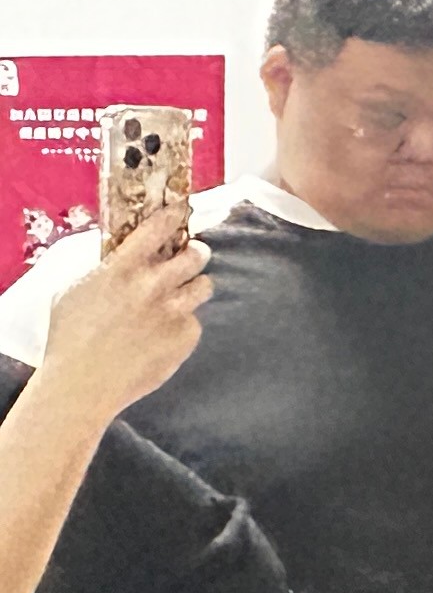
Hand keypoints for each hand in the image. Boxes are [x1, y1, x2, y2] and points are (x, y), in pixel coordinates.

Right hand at [33, 215, 208, 423]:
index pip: (157, 229)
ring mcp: (174, 311)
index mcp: (122, 269)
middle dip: (196, 251)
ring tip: (178, 296)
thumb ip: (103, 270)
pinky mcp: (186, 336)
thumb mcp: (73, 290)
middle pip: (195, 255)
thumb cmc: (68, 337)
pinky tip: (160, 336)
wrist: (83, 383)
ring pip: (204, 286)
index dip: (172, 215)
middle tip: (192, 253)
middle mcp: (153, 285)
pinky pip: (193, 322)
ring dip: (194, 287)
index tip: (181, 209)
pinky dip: (181, 324)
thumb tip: (119, 256)